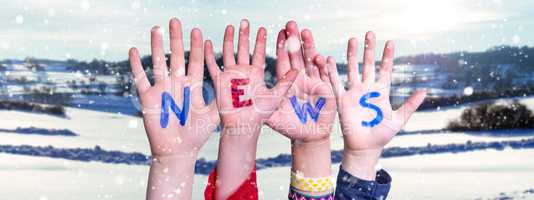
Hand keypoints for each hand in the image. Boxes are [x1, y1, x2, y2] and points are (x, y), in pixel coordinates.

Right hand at [129, 18, 218, 157]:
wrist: (178, 150)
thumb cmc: (197, 134)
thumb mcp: (214, 114)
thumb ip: (222, 99)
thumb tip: (238, 86)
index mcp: (193, 85)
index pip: (195, 61)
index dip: (196, 47)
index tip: (198, 31)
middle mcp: (177, 84)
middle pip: (176, 57)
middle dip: (176, 39)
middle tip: (175, 21)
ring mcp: (162, 89)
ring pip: (159, 62)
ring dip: (156, 46)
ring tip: (156, 28)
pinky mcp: (148, 98)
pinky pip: (141, 79)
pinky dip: (137, 65)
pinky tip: (134, 50)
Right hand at [204, 19, 297, 198]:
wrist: (244, 126)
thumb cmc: (260, 115)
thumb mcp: (277, 96)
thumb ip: (286, 82)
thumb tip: (298, 69)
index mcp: (256, 74)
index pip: (259, 53)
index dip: (261, 41)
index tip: (264, 28)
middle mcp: (243, 73)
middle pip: (243, 49)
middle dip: (244, 36)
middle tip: (245, 22)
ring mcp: (230, 76)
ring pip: (229, 53)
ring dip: (229, 40)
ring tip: (230, 26)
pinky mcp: (220, 81)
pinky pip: (213, 65)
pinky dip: (209, 54)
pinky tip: (206, 42)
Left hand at [267, 21, 335, 141]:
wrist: (308, 136)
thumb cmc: (290, 126)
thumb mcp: (274, 117)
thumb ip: (263, 108)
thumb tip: (249, 102)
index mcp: (288, 82)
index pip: (284, 61)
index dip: (282, 47)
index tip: (279, 33)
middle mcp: (301, 78)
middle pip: (298, 55)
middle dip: (295, 40)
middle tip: (291, 24)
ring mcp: (315, 82)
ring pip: (312, 61)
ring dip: (310, 47)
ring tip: (306, 33)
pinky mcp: (326, 90)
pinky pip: (327, 76)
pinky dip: (326, 67)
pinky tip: (324, 58)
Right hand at [315, 32, 425, 179]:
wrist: (365, 147)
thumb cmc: (382, 135)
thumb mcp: (399, 120)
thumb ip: (410, 105)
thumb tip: (425, 91)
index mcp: (381, 92)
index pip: (385, 69)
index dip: (387, 56)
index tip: (390, 42)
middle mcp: (367, 89)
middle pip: (368, 64)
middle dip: (369, 49)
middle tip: (370, 33)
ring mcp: (354, 93)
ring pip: (353, 69)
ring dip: (352, 54)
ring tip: (352, 39)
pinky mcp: (342, 100)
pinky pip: (336, 83)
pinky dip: (332, 72)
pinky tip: (329, 60)